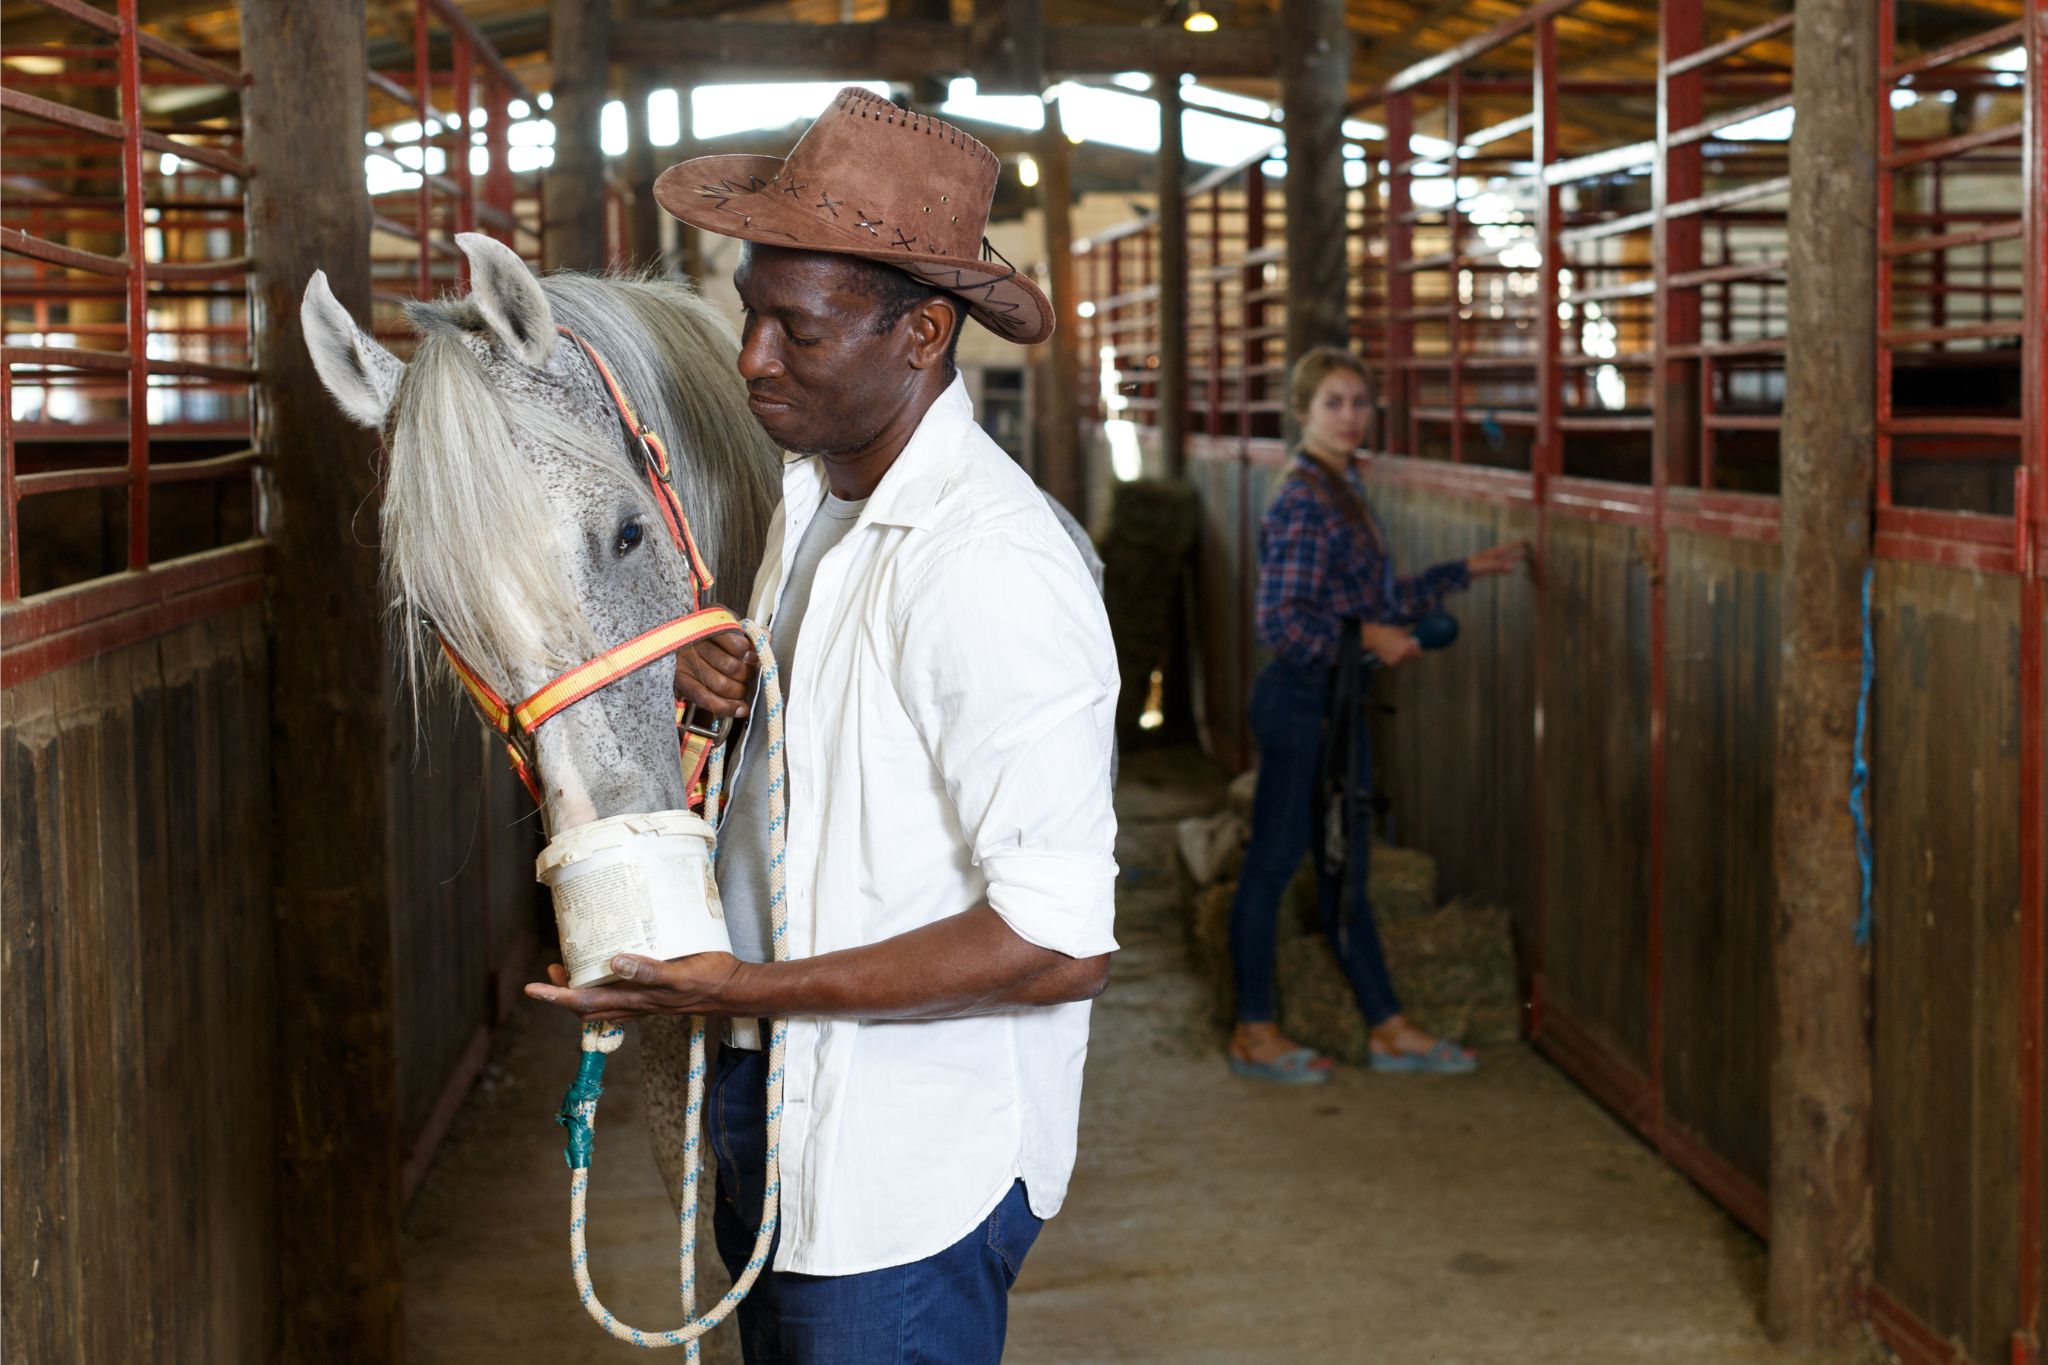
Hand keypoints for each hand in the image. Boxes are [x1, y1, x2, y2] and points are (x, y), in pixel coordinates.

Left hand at [524, 952, 746, 1021]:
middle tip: (551, 972)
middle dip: (563, 994)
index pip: (584, 1001)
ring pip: (602, 1005)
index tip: (532, 987)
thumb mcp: (680, 972)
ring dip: (581, 992)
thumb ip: (649, 970)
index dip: (555, 996)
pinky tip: (611, 969)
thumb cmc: (711, 980)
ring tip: (572, 969)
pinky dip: (605, 987)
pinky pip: (621, 997)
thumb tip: (613, 961)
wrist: (735, 991)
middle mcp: (636, 1003)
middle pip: (586, 1008)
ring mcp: (646, 1002)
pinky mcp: (656, 996)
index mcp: (635, 998)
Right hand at [673, 629, 757, 718]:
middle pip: (731, 667)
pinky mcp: (681, 680)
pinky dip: (726, 707)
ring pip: (720, 685)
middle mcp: (696, 644)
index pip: (737, 645)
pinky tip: (739, 709)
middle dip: (747, 676)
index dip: (752, 655)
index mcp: (709, 626)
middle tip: (750, 676)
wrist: (671, 636)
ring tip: (743, 691)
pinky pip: (705, 699)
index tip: (757, 659)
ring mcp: (687, 663)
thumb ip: (746, 631)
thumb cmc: (705, 631)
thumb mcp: (724, 622)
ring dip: (738, 692)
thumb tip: (766, 636)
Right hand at [1360, 621, 1421, 666]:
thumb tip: (1413, 635)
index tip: (1416, 650)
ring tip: (1395, 648)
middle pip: (1411, 657)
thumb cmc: (1387, 633)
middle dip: (1409, 653)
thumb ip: (1409, 635)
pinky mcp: (1391, 663)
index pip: (1419, 653)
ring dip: (1401, 655)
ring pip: (1403, 659)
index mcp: (1409, 648)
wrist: (1375, 638)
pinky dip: (1394, 657)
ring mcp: (1398, 660)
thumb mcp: (1401, 631)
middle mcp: (1405, 656)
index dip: (1417, 651)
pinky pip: (1396, 661)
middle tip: (1404, 647)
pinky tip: (1390, 651)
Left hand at [1465, 540, 1529, 577]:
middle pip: (1509, 553)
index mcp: (1494, 553)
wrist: (1462, 572)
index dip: (1517, 544)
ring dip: (1514, 559)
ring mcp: (1492, 563)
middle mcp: (1494, 557)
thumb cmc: (1473, 565)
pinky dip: (1508, 570)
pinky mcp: (1489, 570)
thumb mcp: (1487, 564)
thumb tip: (1513, 567)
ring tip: (1522, 556)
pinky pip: (1501, 570)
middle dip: (1517, 550)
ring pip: (1506, 561)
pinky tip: (1513, 571)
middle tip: (1526, 547)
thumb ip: (1500, 565)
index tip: (1525, 540)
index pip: (1508, 546)